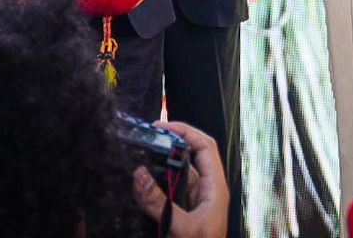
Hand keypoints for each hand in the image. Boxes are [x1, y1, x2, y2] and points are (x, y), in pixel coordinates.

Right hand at [132, 121, 228, 237]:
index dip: (186, 131)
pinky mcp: (183, 216)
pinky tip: (139, 190)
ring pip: (175, 178)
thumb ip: (158, 202)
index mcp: (215, 188)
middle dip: (167, 149)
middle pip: (188, 159)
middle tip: (144, 141)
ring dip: (157, 172)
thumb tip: (139, 174)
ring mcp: (195, 204)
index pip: (205, 147)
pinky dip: (154, 191)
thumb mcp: (178, 228)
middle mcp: (207, 191)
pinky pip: (168, 196)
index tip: (163, 124)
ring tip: (137, 164)